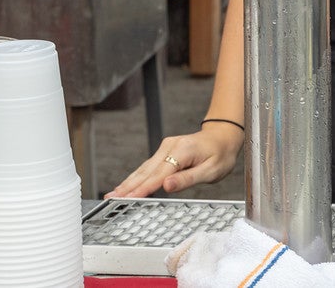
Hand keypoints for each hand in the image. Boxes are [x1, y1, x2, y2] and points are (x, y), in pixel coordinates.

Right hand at [104, 125, 241, 198]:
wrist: (223, 136)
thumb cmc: (220, 155)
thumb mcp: (211, 171)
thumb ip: (188, 179)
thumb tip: (166, 186)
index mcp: (182, 152)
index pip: (158, 175)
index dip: (142, 189)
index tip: (128, 198)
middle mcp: (170, 147)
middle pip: (146, 171)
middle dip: (128, 186)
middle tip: (111, 199)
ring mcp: (166, 147)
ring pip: (144, 168)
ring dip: (128, 182)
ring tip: (113, 194)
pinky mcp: (165, 151)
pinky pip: (148, 166)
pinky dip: (137, 176)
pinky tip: (127, 184)